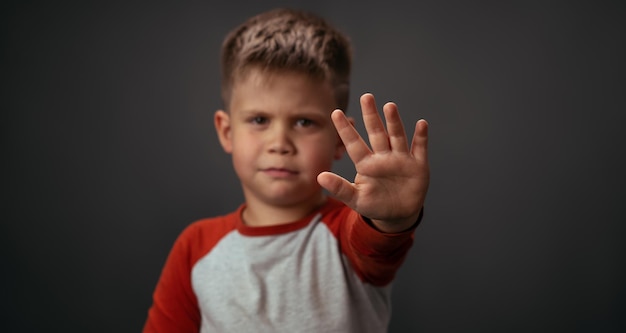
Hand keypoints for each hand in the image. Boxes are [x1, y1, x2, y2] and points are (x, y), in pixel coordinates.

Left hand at [317, 93, 429, 232]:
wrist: (398, 215)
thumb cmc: (374, 204)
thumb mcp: (355, 199)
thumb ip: (339, 188)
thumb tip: (319, 177)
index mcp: (366, 164)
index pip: (353, 143)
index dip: (345, 129)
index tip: (336, 113)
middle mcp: (383, 156)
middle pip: (376, 133)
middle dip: (371, 116)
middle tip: (366, 97)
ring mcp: (401, 159)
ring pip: (396, 137)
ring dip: (394, 122)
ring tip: (389, 106)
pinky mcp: (418, 166)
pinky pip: (419, 148)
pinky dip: (421, 137)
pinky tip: (421, 124)